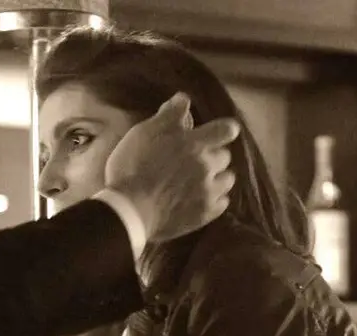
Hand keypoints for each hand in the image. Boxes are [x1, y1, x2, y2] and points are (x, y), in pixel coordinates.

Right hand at [105, 92, 239, 242]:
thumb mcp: (143, 133)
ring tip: (201, 181)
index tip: (220, 132)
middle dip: (213, 155)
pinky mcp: (205, 215)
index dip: (225, 129)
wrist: (129, 211)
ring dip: (217, 177)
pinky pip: (222, 203)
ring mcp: (208, 192)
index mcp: (193, 144)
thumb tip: (184, 99)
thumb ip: (168, 116)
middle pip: (224, 156)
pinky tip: (200, 199)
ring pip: (227, 180)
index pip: (226, 129)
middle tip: (195, 160)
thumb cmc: (131, 168)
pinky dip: (215, 200)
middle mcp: (206, 166)